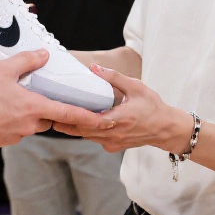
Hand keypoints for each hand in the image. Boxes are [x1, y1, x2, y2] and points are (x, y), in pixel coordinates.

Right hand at [0, 50, 116, 147]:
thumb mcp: (3, 69)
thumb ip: (27, 61)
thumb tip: (43, 54)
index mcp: (34, 107)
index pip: (69, 114)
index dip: (89, 118)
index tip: (104, 122)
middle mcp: (29, 125)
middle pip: (48, 118)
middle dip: (45, 108)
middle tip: (32, 94)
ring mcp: (16, 135)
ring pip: (30, 124)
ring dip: (26, 114)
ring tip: (7, 100)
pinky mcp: (4, 141)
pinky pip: (15, 130)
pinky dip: (11, 121)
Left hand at [53, 65, 180, 153]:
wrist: (166, 129)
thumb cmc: (153, 106)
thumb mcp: (136, 87)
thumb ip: (114, 77)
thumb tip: (94, 68)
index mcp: (119, 119)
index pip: (89, 121)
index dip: (71, 117)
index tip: (55, 110)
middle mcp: (114, 134)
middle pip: (82, 131)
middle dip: (65, 123)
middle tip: (47, 113)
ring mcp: (113, 142)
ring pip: (87, 137)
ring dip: (73, 128)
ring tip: (56, 117)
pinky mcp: (114, 146)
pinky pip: (94, 139)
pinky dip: (84, 132)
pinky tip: (76, 122)